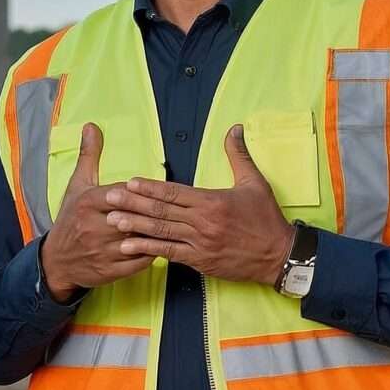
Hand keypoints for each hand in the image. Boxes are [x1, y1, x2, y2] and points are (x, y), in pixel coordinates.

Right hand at [40, 122, 156, 302]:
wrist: (56, 261)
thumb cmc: (70, 219)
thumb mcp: (77, 185)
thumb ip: (89, 155)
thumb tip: (92, 126)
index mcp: (88, 203)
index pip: (122, 193)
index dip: (140, 192)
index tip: (154, 190)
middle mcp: (93, 226)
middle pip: (132, 217)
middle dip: (151, 213)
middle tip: (172, 209)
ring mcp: (102, 251)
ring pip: (138, 240)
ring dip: (156, 234)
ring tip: (172, 227)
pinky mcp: (109, 271)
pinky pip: (138, 262)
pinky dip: (152, 253)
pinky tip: (162, 245)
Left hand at [104, 124, 294, 285]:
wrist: (280, 256)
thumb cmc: (266, 218)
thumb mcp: (255, 183)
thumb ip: (239, 155)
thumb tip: (234, 128)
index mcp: (212, 202)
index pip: (174, 192)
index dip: (150, 187)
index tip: (130, 181)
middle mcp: (203, 223)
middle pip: (162, 211)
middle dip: (133, 203)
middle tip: (110, 197)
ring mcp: (200, 244)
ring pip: (161, 233)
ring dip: (135, 226)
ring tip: (112, 220)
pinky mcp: (200, 262)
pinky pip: (170, 255)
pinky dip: (148, 251)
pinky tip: (129, 248)